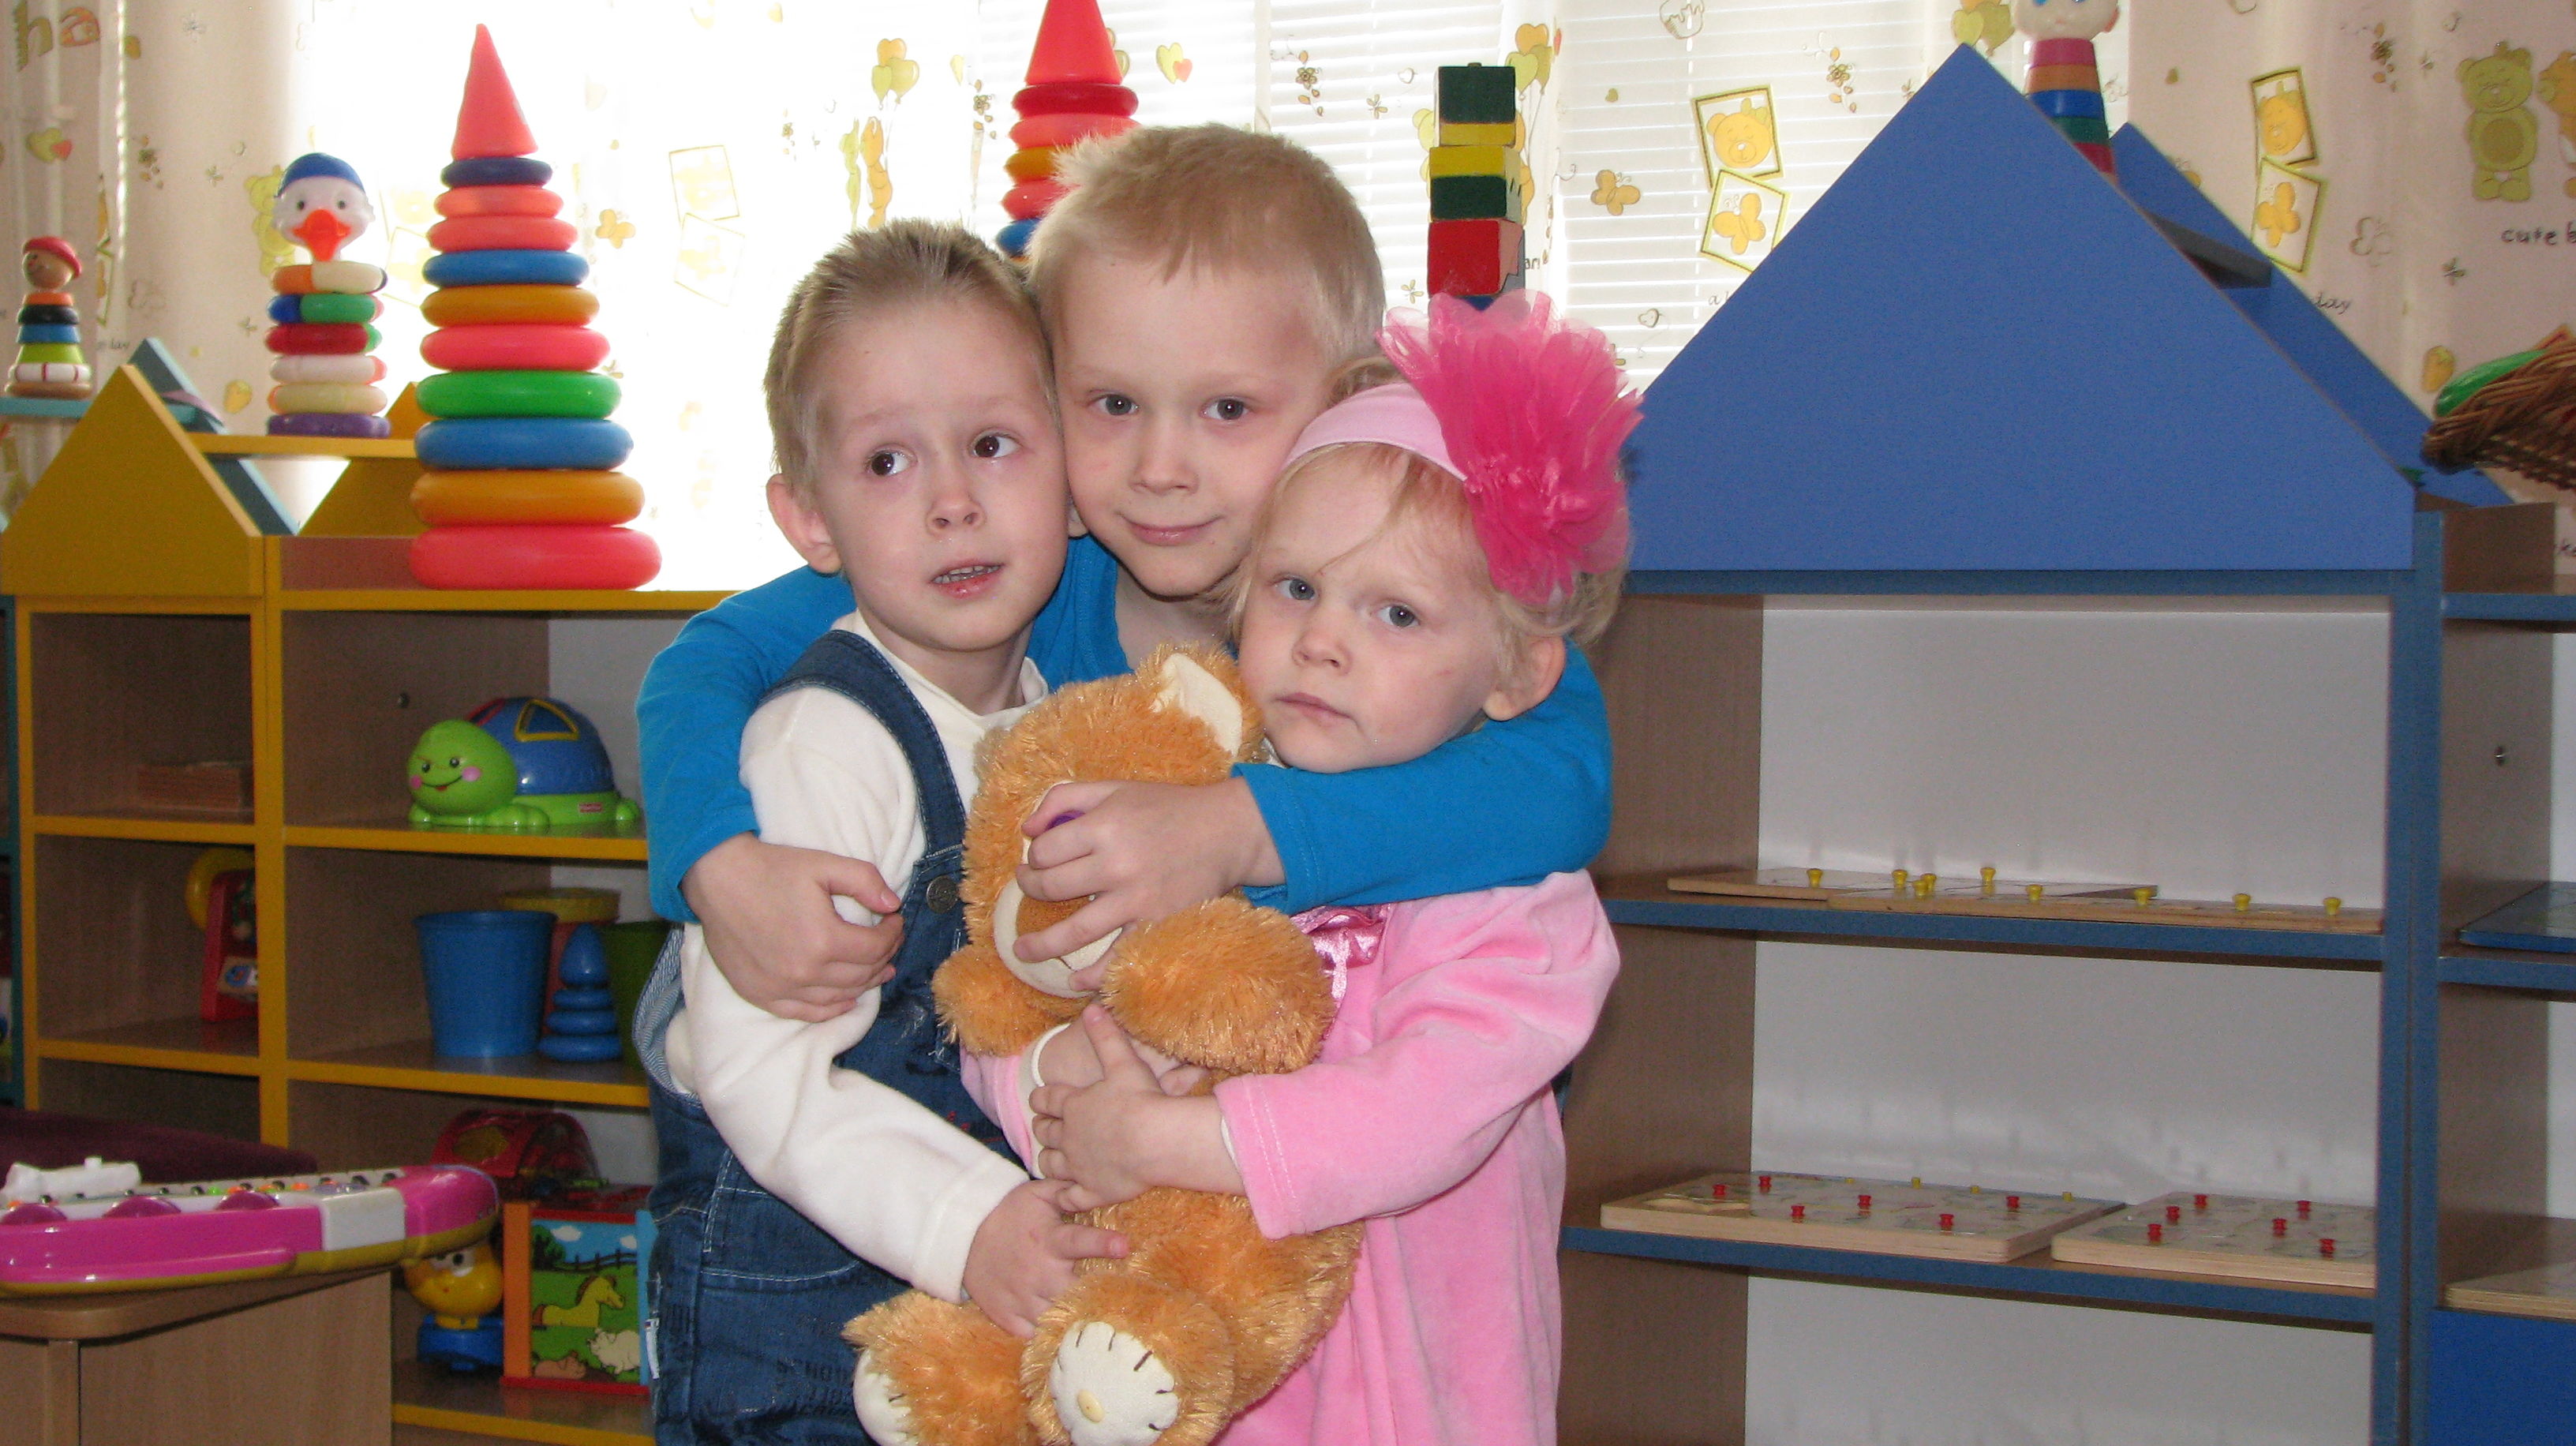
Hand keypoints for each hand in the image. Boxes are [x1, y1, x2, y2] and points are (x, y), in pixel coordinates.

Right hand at [683, 834, 902, 1021]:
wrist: (717, 878)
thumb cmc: (771, 869)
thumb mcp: (824, 864)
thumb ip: (865, 881)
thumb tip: (893, 904)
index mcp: (824, 940)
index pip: (876, 948)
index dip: (893, 934)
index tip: (894, 920)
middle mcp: (804, 972)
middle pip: (861, 975)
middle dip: (883, 957)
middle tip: (889, 942)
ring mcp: (781, 988)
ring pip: (839, 998)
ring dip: (864, 984)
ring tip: (877, 970)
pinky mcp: (761, 995)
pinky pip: (806, 1013)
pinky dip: (831, 1009)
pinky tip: (846, 1000)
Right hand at [959, 1179, 1127, 1337]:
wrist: (964, 1237)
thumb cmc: (1009, 1214)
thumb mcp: (1037, 1195)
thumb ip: (1068, 1191)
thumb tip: (1097, 1184)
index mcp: (1050, 1241)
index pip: (1079, 1241)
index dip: (1103, 1244)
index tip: (1124, 1245)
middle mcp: (1038, 1273)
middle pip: (1074, 1292)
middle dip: (1094, 1294)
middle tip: (1109, 1296)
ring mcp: (1022, 1298)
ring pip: (1056, 1319)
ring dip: (1071, 1318)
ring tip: (1088, 1318)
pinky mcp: (1007, 1317)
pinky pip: (1033, 1335)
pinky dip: (1045, 1334)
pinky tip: (1057, 1328)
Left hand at [1014, 779, 1282, 963]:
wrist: (1225, 832)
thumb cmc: (1165, 807)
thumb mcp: (1114, 788)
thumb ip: (1064, 798)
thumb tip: (1027, 830)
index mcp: (1104, 825)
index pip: (1045, 851)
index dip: (1034, 856)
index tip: (1038, 859)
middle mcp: (1117, 863)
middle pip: (1051, 888)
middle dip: (1031, 890)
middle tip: (1029, 889)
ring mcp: (1137, 899)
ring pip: (1074, 932)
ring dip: (1042, 945)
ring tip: (1023, 951)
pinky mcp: (1156, 924)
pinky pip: (1117, 958)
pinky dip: (1093, 976)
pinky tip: (1073, 981)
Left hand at [1030, 1009, 1238, 1210]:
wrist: (1154, 1141)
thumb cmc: (1140, 1100)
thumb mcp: (1123, 1062)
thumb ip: (1106, 1036)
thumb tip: (1092, 1007)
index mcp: (1073, 1104)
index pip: (1047, 1099)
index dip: (1042, 1098)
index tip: (1040, 1098)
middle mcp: (1069, 1136)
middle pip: (1045, 1132)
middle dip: (1042, 1127)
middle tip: (1043, 1126)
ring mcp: (1078, 1166)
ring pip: (1051, 1165)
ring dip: (1047, 1160)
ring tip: (1049, 1159)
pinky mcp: (1092, 1190)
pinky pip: (1070, 1198)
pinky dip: (1063, 1197)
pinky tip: (1062, 1196)